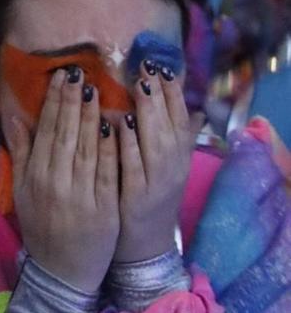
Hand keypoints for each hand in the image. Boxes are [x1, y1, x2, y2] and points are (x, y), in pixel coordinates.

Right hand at [5, 69, 118, 295]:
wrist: (62, 273)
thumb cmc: (42, 227)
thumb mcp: (22, 190)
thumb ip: (22, 152)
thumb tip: (15, 116)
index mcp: (36, 176)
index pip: (47, 130)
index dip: (56, 101)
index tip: (63, 76)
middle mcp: (56, 183)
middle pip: (67, 134)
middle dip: (74, 101)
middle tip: (81, 71)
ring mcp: (81, 197)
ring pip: (88, 149)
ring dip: (93, 117)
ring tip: (99, 89)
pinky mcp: (104, 210)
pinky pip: (108, 173)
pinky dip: (111, 149)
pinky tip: (116, 126)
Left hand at [115, 63, 203, 264]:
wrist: (144, 246)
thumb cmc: (151, 198)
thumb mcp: (168, 167)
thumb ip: (177, 137)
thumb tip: (194, 107)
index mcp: (178, 159)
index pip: (180, 120)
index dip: (173, 93)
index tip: (163, 66)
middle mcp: (172, 169)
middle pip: (170, 127)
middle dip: (160, 96)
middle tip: (148, 67)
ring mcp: (156, 184)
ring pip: (156, 145)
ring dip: (149, 115)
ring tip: (139, 87)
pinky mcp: (135, 198)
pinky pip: (133, 168)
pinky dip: (128, 146)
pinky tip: (119, 124)